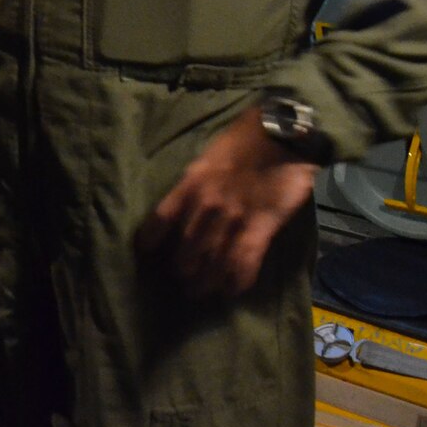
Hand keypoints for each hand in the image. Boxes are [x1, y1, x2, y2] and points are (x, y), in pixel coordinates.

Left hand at [136, 106, 319, 297]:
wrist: (281, 134)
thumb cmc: (245, 139)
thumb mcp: (210, 155)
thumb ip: (198, 179)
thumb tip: (190, 200)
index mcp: (191, 183)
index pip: (161, 216)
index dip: (151, 237)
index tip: (145, 252)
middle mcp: (207, 203)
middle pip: (187, 244)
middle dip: (182, 267)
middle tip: (181, 281)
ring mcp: (234, 217)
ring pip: (212, 257)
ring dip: (205, 279)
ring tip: (200, 293)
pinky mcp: (261, 226)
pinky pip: (245, 260)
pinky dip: (237, 278)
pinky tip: (231, 291)